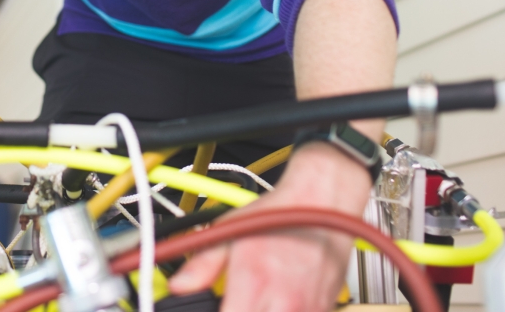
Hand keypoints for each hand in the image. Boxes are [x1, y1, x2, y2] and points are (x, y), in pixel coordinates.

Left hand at [169, 144, 372, 311]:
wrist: (323, 202)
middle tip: (235, 302)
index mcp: (255, 284)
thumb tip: (179, 285)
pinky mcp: (325, 310)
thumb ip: (202, 262)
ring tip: (258, 299)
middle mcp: (285, 304)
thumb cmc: (280, 213)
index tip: (214, 307)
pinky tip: (279, 300)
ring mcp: (309, 310)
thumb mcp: (231, 229)